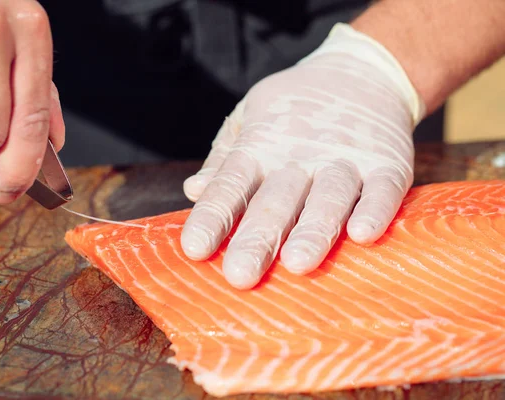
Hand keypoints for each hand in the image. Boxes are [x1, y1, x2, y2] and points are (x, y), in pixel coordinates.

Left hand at [181, 23, 425, 288]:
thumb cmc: (294, 107)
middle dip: (257, 238)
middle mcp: (300, 156)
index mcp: (261, 147)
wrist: (362, 71)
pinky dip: (374, 210)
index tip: (194, 250)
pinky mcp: (388, 163)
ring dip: (313, 230)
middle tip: (239, 275)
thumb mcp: (250, 117)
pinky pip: (383, 189)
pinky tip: (362, 234)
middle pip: (275, 200)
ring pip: (328, 197)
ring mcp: (346, 158)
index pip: (230, 184)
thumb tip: (194, 191)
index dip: (212, 216)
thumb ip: (223, 158)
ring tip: (297, 263)